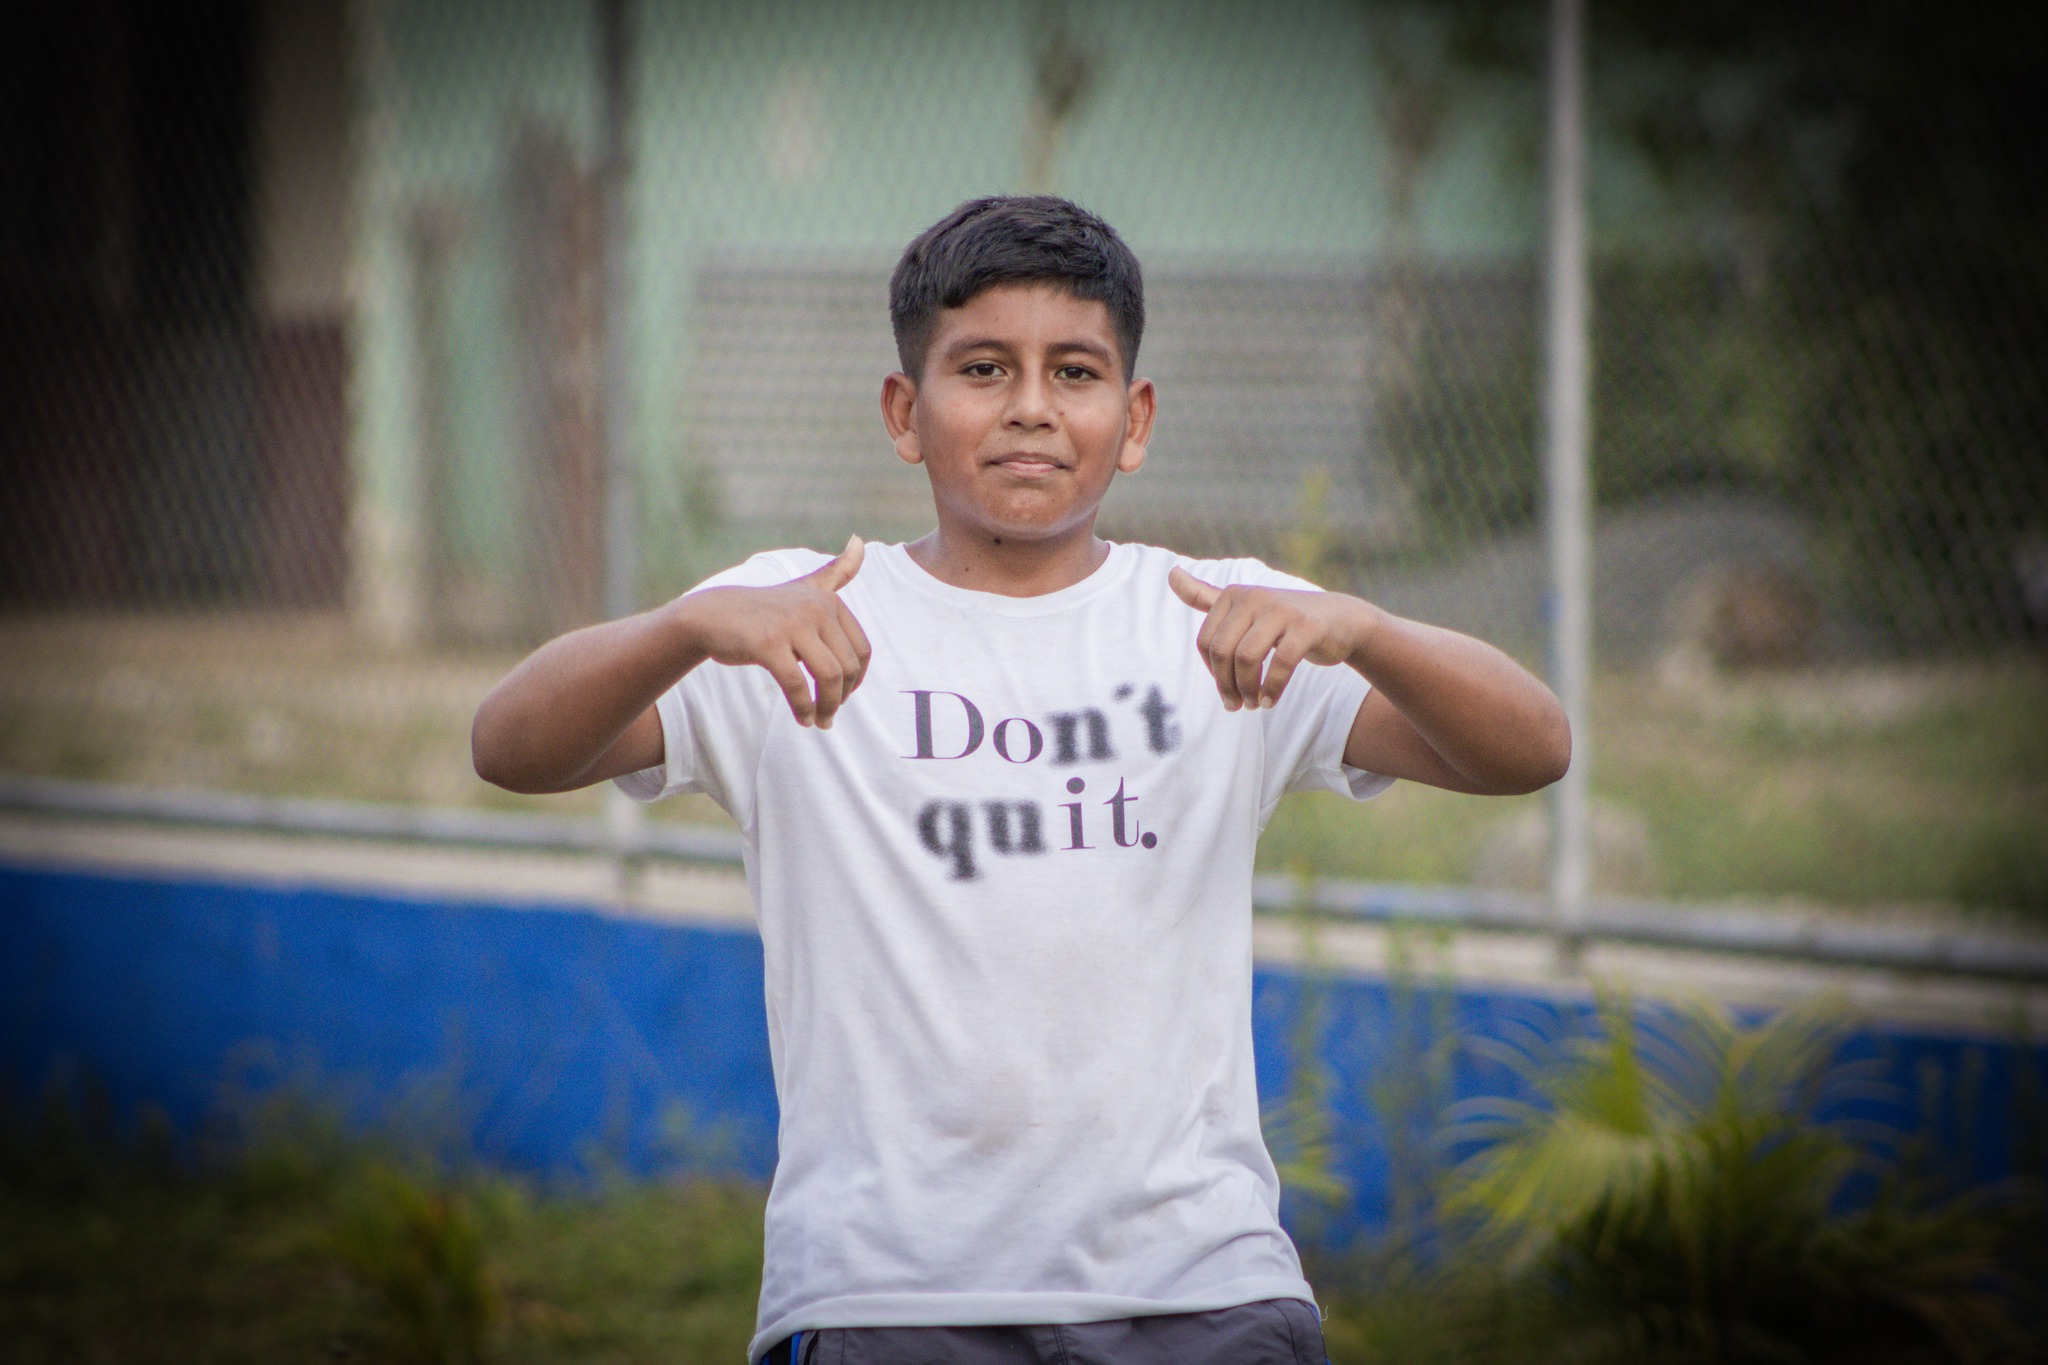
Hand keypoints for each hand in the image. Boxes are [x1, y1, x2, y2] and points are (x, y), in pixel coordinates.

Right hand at [682, 536, 872, 727]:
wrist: (712, 615)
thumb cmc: (763, 609)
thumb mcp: (803, 587)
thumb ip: (835, 572)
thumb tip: (860, 541)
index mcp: (828, 600)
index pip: (861, 649)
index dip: (857, 679)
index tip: (844, 695)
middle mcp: (814, 608)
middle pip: (847, 666)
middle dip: (842, 698)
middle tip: (830, 716)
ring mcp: (791, 625)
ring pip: (828, 676)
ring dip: (827, 707)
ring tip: (819, 721)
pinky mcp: (768, 644)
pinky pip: (797, 685)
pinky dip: (803, 708)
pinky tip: (802, 718)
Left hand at [1167, 566, 1374, 711]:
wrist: (1341, 621)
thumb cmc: (1285, 620)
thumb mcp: (1244, 607)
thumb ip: (1206, 596)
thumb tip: (1171, 574)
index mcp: (1234, 595)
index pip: (1206, 643)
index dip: (1213, 673)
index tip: (1226, 690)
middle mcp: (1254, 597)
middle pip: (1223, 651)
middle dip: (1227, 685)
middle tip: (1238, 704)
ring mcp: (1281, 609)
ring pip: (1247, 658)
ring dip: (1248, 689)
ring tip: (1255, 703)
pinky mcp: (1306, 626)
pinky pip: (1280, 663)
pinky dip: (1272, 688)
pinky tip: (1270, 701)